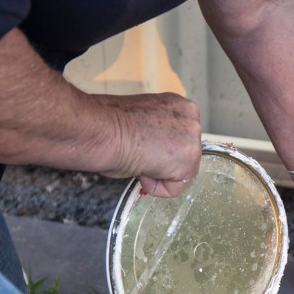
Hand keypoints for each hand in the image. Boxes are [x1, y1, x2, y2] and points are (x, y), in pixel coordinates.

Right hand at [86, 92, 202, 197]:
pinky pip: (174, 188)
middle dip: (162, 163)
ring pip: (181, 174)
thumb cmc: (110, 125)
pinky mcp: (188, 161)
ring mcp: (192, 139)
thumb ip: (159, 134)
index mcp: (178, 105)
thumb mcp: (144, 123)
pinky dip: (155, 186)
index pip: (180, 140)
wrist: (100, 130)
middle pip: (185, 157)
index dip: (159, 151)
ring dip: (158, 173)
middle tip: (139, 152)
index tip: (143, 146)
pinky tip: (142, 166)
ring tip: (140, 156)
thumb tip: (156, 150)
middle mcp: (191, 117)